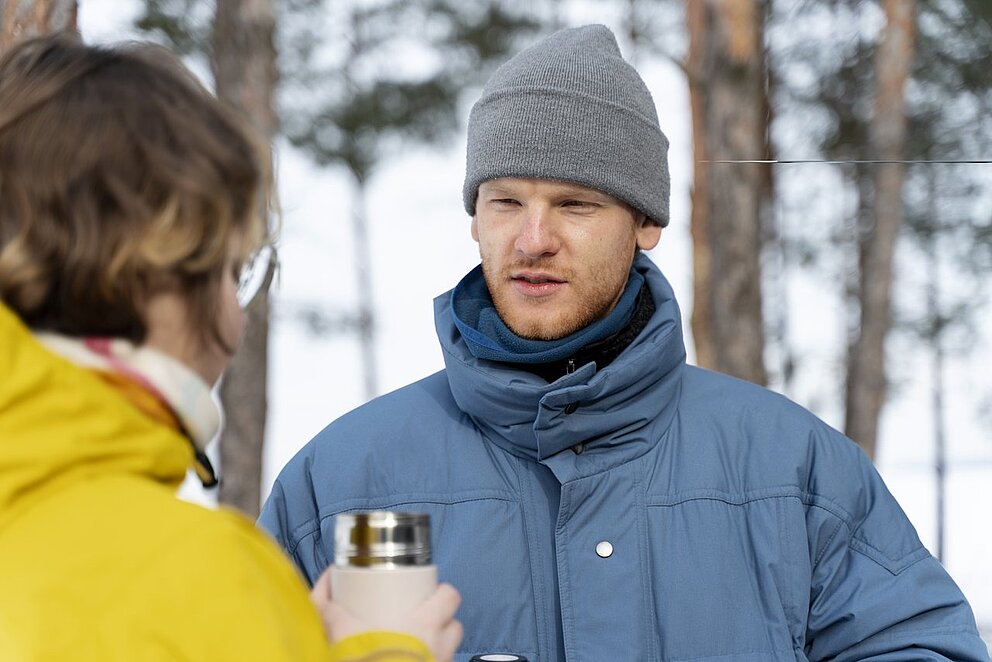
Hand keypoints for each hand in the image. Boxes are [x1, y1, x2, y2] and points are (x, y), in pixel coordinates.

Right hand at [310, 568, 462, 661]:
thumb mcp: (342, 633)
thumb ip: (332, 609)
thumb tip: (325, 586)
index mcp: (426, 626)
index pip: (450, 597)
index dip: (442, 593)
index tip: (431, 593)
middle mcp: (440, 648)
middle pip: (454, 626)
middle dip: (443, 621)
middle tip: (424, 619)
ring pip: (450, 650)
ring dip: (439, 645)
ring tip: (419, 644)